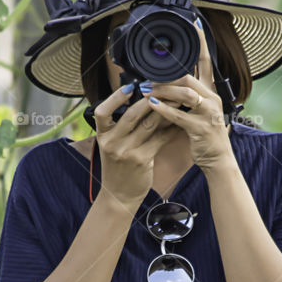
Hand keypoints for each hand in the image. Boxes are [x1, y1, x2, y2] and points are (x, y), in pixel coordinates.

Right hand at [93, 83, 178, 210]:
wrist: (119, 195)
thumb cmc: (117, 167)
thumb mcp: (112, 146)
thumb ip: (121, 127)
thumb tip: (140, 102)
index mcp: (102, 136)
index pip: (102, 111)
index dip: (115, 97)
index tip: (129, 86)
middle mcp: (111, 142)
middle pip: (131, 115)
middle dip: (149, 99)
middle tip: (163, 89)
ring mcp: (126, 152)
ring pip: (148, 125)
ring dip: (164, 111)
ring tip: (176, 101)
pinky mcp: (141, 160)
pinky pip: (159, 139)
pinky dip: (170, 129)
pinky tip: (179, 122)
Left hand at [139, 20, 232, 171]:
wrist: (218, 159)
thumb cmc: (204, 133)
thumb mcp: (198, 109)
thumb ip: (185, 95)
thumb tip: (166, 81)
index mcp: (210, 91)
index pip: (206, 61)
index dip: (201, 42)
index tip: (194, 24)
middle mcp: (211, 98)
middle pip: (189, 77)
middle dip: (167, 75)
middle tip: (147, 75)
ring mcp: (207, 113)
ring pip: (184, 94)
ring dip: (162, 91)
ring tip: (145, 90)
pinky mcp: (200, 128)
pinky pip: (179, 116)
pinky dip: (163, 110)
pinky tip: (150, 105)